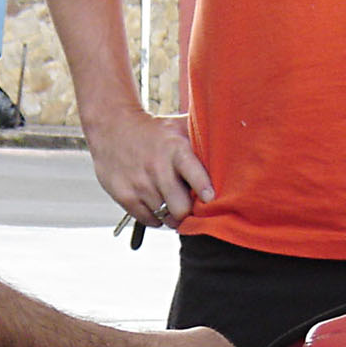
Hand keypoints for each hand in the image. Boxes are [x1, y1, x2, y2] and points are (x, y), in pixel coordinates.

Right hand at [86, 107, 214, 227]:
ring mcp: (139, 184)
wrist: (111, 127)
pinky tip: (156, 203)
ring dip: (173, 216)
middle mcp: (157, 168)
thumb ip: (202, 138)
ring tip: (173, 204)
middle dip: (189, 212)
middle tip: (192, 208)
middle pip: (180, 208)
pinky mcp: (124, 196)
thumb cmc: (154, 131)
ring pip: (166, 217)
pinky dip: (156, 217)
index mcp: (175, 149)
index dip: (204, 190)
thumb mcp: (178, 127)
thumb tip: (234, 146)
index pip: (194, 174)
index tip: (210, 199)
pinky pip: (149, 220)